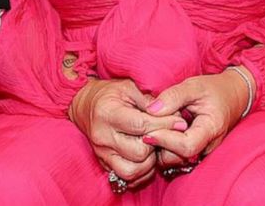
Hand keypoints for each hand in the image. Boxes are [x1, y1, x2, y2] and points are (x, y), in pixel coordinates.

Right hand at [68, 79, 184, 189]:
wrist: (85, 105)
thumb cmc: (110, 93)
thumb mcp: (129, 87)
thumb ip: (150, 100)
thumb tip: (173, 115)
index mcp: (108, 113)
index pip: (141, 125)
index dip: (164, 124)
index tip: (179, 122)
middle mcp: (102, 137)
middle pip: (139, 152)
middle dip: (158, 143)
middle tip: (166, 134)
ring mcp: (102, 153)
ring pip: (132, 170)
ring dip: (150, 161)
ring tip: (155, 146)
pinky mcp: (104, 163)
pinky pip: (127, 177)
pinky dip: (142, 171)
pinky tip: (148, 157)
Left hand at [142, 69, 250, 169]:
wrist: (231, 97)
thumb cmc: (214, 90)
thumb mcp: (194, 85)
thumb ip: (173, 96)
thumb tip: (151, 110)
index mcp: (211, 129)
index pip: (186, 146)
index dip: (165, 140)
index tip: (148, 131)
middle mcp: (208, 147)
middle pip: (178, 158)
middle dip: (160, 145)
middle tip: (148, 129)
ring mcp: (201, 152)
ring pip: (174, 161)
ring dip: (161, 148)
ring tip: (155, 128)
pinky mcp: (194, 154)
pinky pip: (175, 158)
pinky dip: (165, 148)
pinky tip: (161, 132)